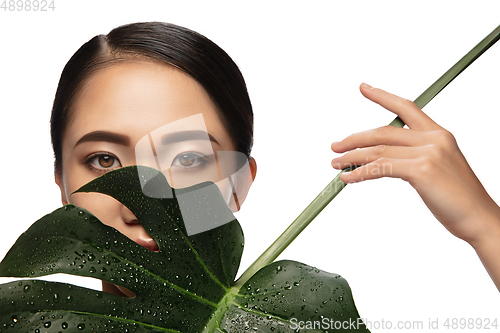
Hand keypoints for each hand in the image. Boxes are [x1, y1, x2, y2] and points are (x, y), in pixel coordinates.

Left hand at [331, 83, 499, 247]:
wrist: (479, 218)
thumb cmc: (458, 198)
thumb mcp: (439, 167)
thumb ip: (416, 155)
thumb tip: (383, 157)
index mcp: (439, 134)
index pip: (406, 107)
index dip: (382, 96)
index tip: (363, 88)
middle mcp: (434, 138)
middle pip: (383, 131)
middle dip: (355, 139)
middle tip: (336, 146)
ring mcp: (428, 153)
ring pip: (378, 149)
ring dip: (351, 157)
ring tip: (336, 164)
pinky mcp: (421, 170)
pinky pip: (380, 167)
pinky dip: (360, 173)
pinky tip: (348, 178)